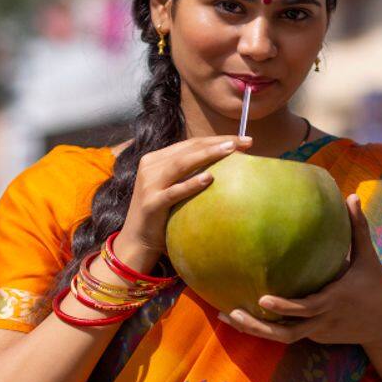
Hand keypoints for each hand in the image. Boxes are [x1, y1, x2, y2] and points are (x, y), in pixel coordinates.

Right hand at [122, 134, 252, 256]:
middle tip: (245, 141)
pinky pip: (174, 191)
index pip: (190, 144)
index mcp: (155, 160)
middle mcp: (150, 167)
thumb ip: (187, 174)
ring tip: (231, 150)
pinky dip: (192, 184)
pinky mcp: (152, 204)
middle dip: (218, 143)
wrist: (136, 241)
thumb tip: (221, 165)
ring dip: (208, 155)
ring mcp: (149, 185)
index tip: (242, 140)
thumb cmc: (161, 214)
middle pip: (189, 149)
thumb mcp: (170, 187)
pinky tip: (210, 178)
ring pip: (181, 164)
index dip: (215, 139)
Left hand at [217, 194, 381, 347]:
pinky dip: (265, 329)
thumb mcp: (369, 258)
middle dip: (258, 326)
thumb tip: (351, 196)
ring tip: (227, 316)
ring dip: (255, 331)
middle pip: (287, 332)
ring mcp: (318, 332)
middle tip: (231, 312)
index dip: (284, 306)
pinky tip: (242, 318)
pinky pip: (288, 334)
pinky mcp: (316, 338)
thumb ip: (358, 228)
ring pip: (283, 338)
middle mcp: (323, 320)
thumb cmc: (376, 286)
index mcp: (334, 300)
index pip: (306, 308)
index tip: (262, 299)